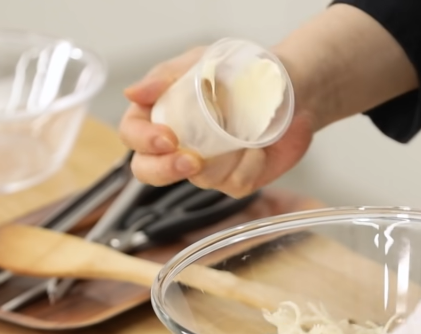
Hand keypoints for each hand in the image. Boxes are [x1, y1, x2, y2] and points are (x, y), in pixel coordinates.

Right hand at [118, 46, 316, 197]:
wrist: (287, 86)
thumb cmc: (239, 70)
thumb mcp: (200, 62)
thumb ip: (166, 77)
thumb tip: (132, 92)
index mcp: (160, 114)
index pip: (133, 135)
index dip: (143, 141)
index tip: (166, 138)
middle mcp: (177, 144)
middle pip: (149, 171)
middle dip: (166, 170)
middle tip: (191, 161)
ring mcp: (206, 166)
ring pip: (200, 180)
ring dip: (224, 158)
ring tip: (245, 132)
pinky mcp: (235, 179)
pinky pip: (234, 184)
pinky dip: (250, 164)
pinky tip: (259, 146)